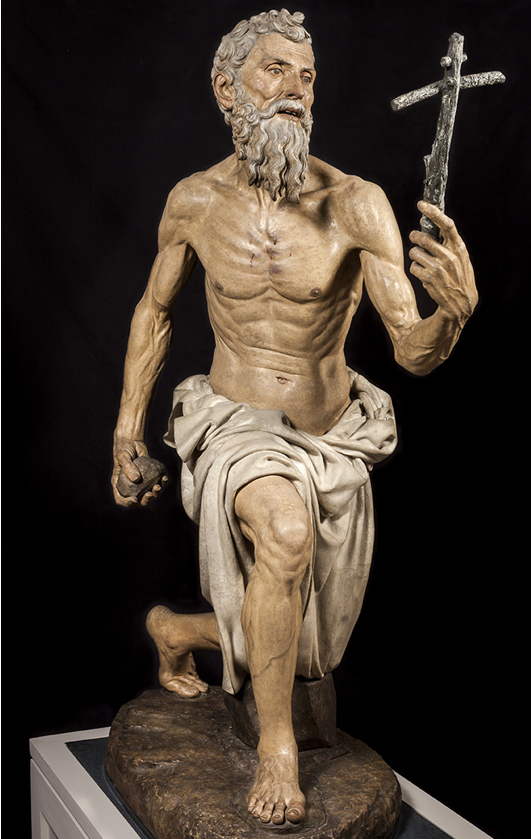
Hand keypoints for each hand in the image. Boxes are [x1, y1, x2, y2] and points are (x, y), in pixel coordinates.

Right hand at [112, 437, 166, 507]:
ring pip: (148, 493)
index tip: (134, 499)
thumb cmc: (123, 447)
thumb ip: (128, 467)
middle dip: (145, 500)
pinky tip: (164, 478)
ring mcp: (140, 482)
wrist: (132, 441)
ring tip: (158, 486)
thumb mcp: (122, 456)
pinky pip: (156, 483)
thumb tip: (136, 479)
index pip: (121, 498)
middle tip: (150, 494)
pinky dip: (161, 483)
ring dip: (155, 493)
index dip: (127, 502)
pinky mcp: (149, 476)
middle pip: (137, 500)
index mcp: (119, 483)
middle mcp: (130, 485)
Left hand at [409, 201, 477, 322]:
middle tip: (414, 237)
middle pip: (424, 238)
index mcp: (459, 248)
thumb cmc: (459, 276)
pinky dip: (416, 269)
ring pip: (415, 252)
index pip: (446, 225)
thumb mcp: (460, 258)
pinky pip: (413, 266)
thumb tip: (429, 225)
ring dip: (416, 256)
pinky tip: (425, 275)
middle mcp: (449, 256)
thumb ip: (448, 243)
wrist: (461, 302)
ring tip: (424, 262)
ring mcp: (438, 268)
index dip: (433, 212)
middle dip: (415, 237)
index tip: (422, 204)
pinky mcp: (428, 279)